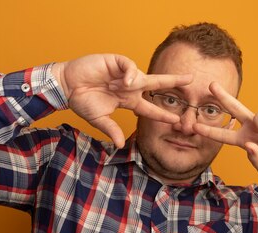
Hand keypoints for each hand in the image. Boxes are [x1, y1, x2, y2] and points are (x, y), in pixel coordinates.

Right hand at [52, 54, 191, 147]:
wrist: (66, 86)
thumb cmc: (81, 101)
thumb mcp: (99, 119)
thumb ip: (111, 130)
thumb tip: (121, 145)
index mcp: (128, 100)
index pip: (150, 107)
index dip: (162, 113)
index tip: (176, 119)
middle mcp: (129, 86)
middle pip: (156, 84)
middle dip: (173, 81)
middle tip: (191, 79)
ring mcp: (123, 73)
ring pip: (143, 75)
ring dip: (140, 80)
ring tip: (124, 87)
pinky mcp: (115, 62)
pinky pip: (129, 65)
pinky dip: (130, 72)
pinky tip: (124, 80)